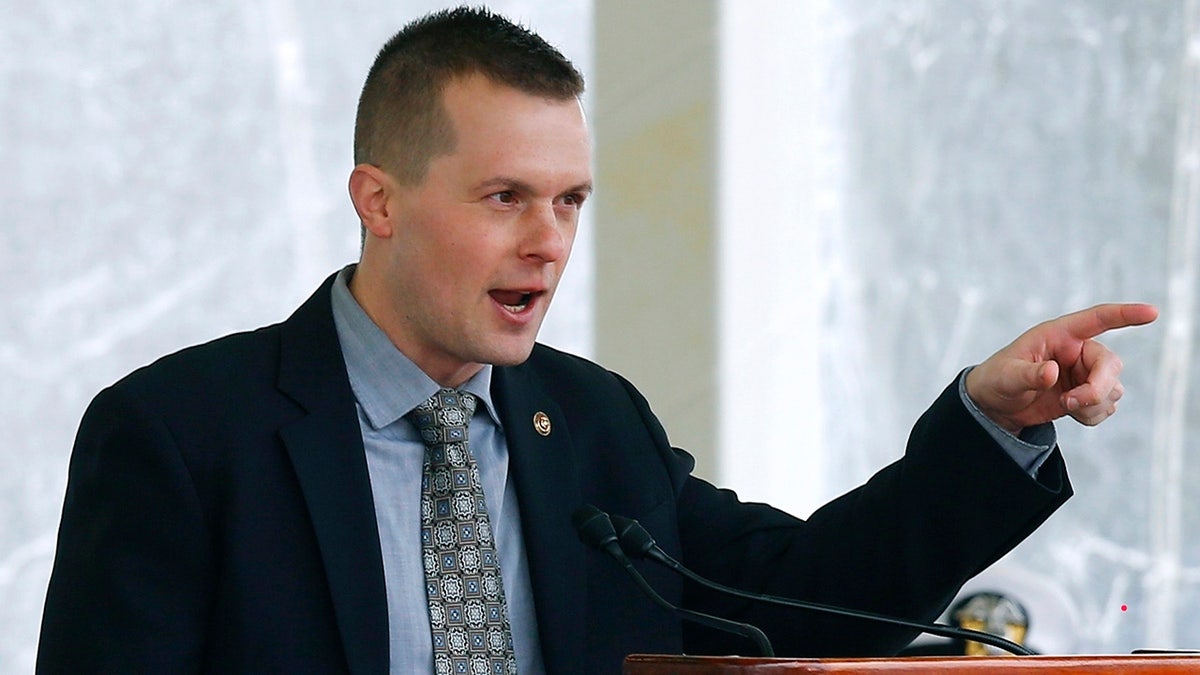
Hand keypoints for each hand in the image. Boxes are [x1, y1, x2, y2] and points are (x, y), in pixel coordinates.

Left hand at [965, 303, 1158, 434]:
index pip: (1097, 319)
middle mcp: (1078, 351)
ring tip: (1063, 405)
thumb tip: (1053, 372)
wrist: (997, 405)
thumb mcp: (1006, 377)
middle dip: (1097, 389)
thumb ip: (1028, 375)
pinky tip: (1070, 412)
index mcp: (1059, 334)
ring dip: (1092, 405)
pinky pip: (1107, 406)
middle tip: (1070, 403)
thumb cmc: (998, 380)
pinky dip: (1092, 415)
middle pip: (1111, 365)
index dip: (1125, 314)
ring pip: (1113, 389)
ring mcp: (1086, 373)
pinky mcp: (1089, 393)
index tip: (1151, 312)